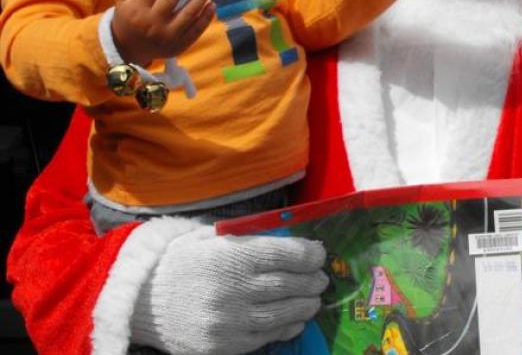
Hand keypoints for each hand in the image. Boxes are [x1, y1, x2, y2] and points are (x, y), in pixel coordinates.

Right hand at [112, 0, 214, 65]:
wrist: (129, 49)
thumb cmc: (128, 18)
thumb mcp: (125, 0)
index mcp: (137, 10)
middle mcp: (153, 23)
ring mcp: (168, 36)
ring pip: (187, 13)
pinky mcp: (179, 45)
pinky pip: (196, 30)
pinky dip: (206, 17)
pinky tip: (212, 4)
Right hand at [131, 225, 328, 354]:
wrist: (139, 301)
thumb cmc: (179, 263)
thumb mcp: (209, 238)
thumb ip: (248, 238)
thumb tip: (291, 241)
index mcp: (230, 256)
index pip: (285, 254)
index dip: (309, 254)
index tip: (318, 254)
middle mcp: (232, 288)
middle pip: (288, 283)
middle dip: (311, 280)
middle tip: (321, 278)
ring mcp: (228, 320)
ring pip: (282, 312)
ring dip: (305, 305)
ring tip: (314, 298)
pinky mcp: (223, 344)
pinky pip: (265, 336)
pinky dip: (286, 327)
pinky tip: (295, 319)